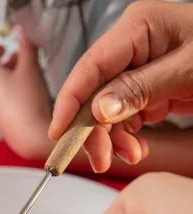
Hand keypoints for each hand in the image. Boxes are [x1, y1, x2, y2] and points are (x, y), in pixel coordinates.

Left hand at [0, 33, 52, 157]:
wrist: (29, 136)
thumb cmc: (28, 102)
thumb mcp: (31, 69)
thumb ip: (27, 49)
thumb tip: (24, 35)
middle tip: (2, 49)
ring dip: (0, 70)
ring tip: (16, 63)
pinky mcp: (0, 115)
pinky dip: (5, 83)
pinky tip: (21, 84)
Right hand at [49, 1, 192, 172]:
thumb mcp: (190, 71)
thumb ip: (142, 88)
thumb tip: (98, 109)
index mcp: (139, 27)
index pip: (90, 67)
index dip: (69, 103)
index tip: (59, 135)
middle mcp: (132, 45)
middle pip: (92, 92)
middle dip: (93, 129)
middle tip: (100, 159)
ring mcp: (137, 65)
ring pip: (103, 108)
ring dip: (111, 138)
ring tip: (129, 155)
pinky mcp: (145, 85)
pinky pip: (122, 114)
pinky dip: (125, 136)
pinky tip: (136, 147)